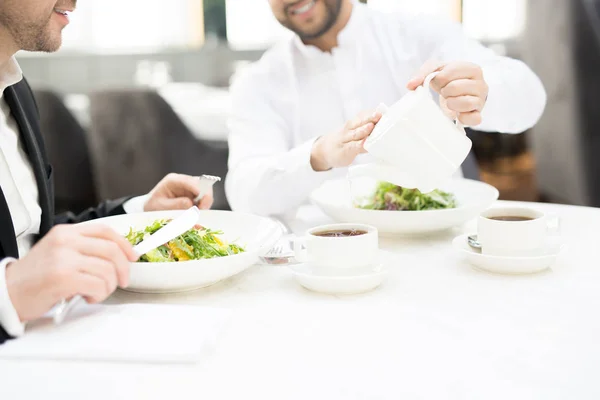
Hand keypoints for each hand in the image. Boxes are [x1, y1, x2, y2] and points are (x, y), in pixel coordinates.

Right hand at [5, 224, 137, 321]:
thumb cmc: (36, 278)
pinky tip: (88, 297)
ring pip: (107, 270)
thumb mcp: (59, 252)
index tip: (133, 257)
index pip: (105, 230)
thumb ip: (85, 250)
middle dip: (124, 269)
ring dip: (109, 286)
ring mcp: (64, 258)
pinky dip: (99, 294)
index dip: (125, 244)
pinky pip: (98, 284)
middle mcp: (65, 241)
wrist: (7, 293)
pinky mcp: (63, 277)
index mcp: (66, 232)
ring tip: (96, 292)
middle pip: (111, 250)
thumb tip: (120, 256)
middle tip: (121, 281)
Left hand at [144, 173, 213, 211]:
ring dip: (205, 202)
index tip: (201, 200)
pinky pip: (204, 198)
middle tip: (203, 209)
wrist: (152, 208)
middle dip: (204, 196)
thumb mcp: (161, 206)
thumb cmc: (154, 206)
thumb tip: (190, 203)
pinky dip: (203, 205)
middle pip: (200, 183)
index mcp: (172, 181)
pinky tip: (198, 212)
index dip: (197, 189)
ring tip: (200, 212)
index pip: (188, 181)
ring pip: (205, 191)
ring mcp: (190, 188)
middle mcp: (183, 181)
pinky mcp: (194, 195)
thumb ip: (175, 205)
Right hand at [310, 111, 381, 171]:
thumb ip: (366, 128)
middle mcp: (349, 129)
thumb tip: (384, 124)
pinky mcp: (345, 151)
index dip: (373, 112)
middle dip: (370, 117)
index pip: (363, 115)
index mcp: (353, 123)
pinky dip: (359, 145)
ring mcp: (346, 139)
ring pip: (356, 133)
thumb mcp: (353, 132)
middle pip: (360, 121)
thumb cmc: (344, 141)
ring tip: (372, 126)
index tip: (384, 110)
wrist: (323, 151)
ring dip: (364, 129)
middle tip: (379, 114)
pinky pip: (352, 147)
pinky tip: (365, 144)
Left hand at [407, 61, 488, 125]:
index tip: (441, 81)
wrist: (458, 90)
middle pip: (455, 88)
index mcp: (472, 69)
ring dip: (451, 104)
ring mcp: (481, 100)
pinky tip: (457, 114)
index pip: (449, 74)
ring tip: (450, 101)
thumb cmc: (448, 78)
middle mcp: (481, 84)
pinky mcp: (478, 114)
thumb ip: (423, 73)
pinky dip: (463, 118)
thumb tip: (410, 85)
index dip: (439, 79)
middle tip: (445, 92)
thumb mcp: (436, 69)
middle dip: (444, 91)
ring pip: (466, 103)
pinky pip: (474, 119)